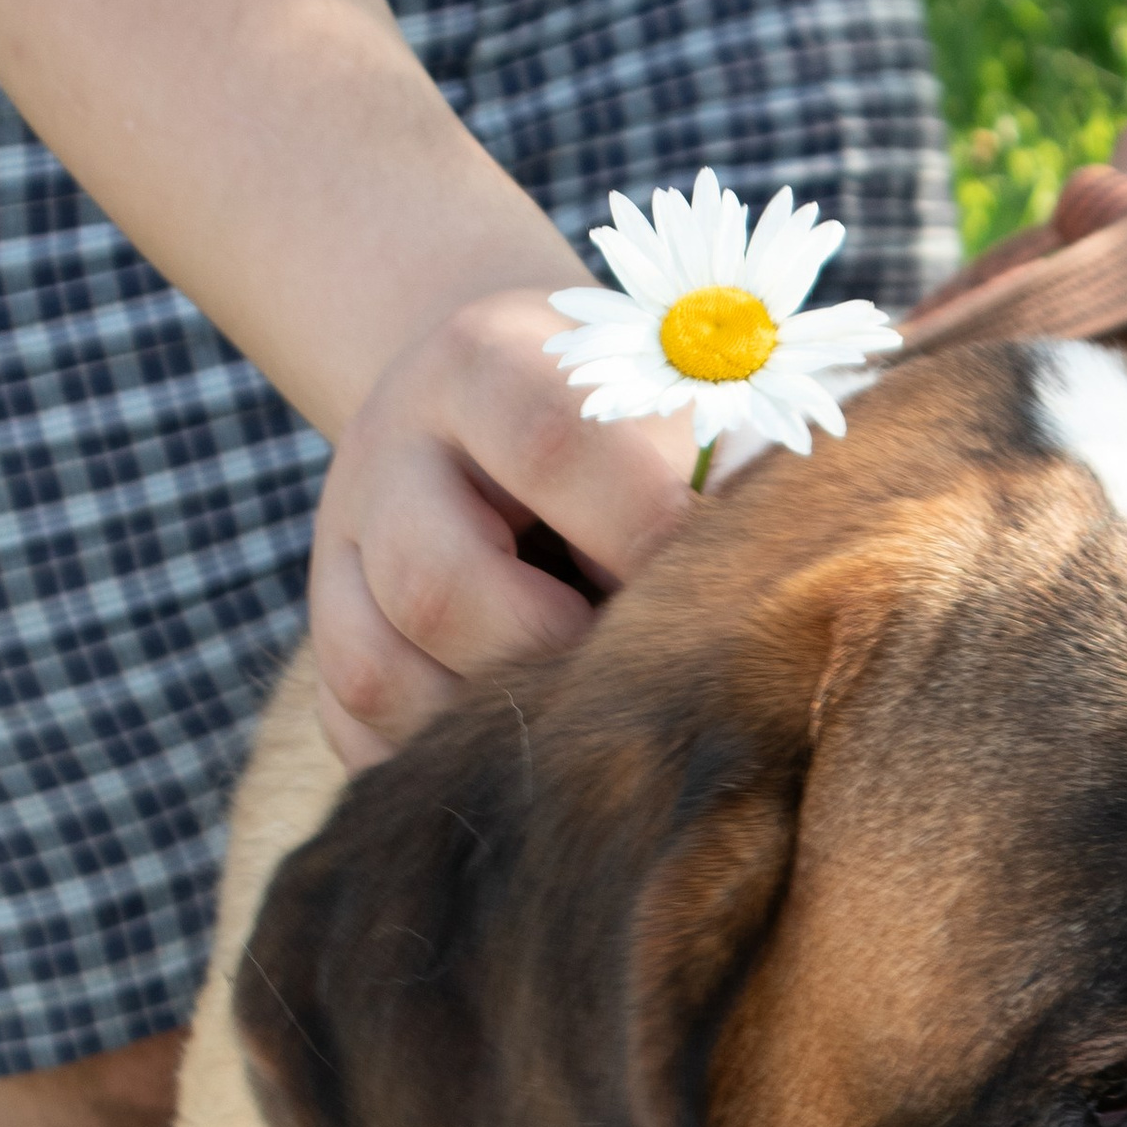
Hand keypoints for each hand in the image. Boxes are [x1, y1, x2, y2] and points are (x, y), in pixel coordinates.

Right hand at [308, 285, 693, 768]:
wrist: (499, 387)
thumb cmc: (633, 411)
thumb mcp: (680, 394)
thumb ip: (735, 465)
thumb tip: (800, 579)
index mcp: (487, 362)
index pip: (554, 446)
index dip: (642, 538)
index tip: (708, 593)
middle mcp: (390, 447)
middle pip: (436, 586)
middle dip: (553, 655)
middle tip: (637, 670)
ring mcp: (338, 543)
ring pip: (378, 674)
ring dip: (490, 720)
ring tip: (578, 709)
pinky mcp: (327, 628)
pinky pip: (354, 733)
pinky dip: (435, 763)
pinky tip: (518, 747)